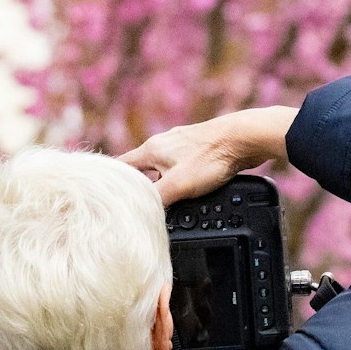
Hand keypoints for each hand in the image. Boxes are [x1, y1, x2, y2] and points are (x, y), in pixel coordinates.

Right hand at [119, 106, 296, 204]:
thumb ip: (156, 199)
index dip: (112, 183)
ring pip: (162, 168)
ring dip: (160, 185)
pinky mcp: (200, 150)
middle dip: (138, 188)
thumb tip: (138, 212)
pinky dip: (178, 180)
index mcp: (152, 149)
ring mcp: (182, 146)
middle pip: (141, 169)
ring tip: (161, 203)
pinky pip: (181, 167)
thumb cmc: (212, 156)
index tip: (106, 197)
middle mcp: (164, 144)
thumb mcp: (178, 185)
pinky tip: (186, 191)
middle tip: (135, 206)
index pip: (121, 167)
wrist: (244, 137)